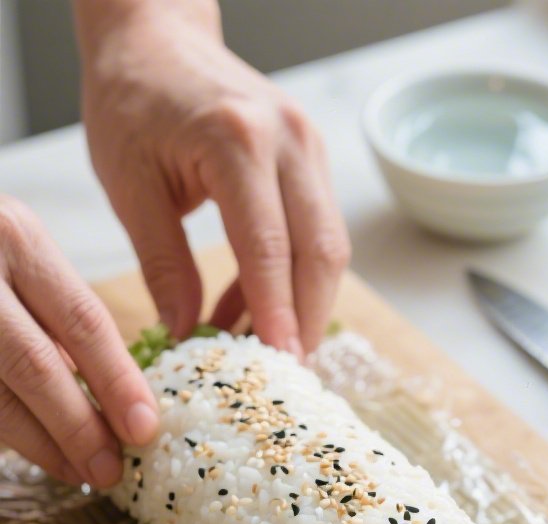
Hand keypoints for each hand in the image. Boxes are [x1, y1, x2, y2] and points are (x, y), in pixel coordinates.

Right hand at [0, 196, 157, 486]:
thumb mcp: (21, 259)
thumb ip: (60, 320)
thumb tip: (117, 400)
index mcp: (17, 238)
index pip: (83, 320)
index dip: (118, 382)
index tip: (144, 429)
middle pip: (37, 364)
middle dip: (79, 428)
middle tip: (111, 471)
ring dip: (42, 445)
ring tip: (78, 472)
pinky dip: (10, 435)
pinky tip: (35, 452)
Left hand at [75, 0, 350, 354]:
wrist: (156, 37)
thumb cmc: (133, 101)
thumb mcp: (130, 187)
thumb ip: (163, 265)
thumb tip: (186, 334)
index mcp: (237, 141)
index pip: (269, 246)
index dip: (276, 312)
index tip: (280, 364)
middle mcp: (287, 141)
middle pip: (321, 252)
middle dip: (306, 320)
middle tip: (285, 374)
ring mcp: (308, 147)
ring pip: (328, 247)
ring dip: (302, 305)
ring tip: (262, 350)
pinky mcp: (310, 160)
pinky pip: (314, 232)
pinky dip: (288, 279)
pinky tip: (248, 310)